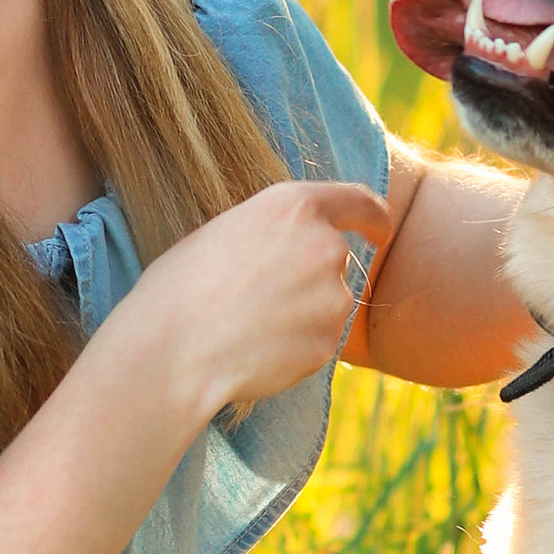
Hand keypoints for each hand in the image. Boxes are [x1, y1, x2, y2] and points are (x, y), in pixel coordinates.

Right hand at [111, 175, 394, 426]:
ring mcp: (332, 299)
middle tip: (255, 297)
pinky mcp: (327, 345)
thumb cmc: (179, 287)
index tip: (381, 230)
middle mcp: (325, 246)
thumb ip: (272, 233)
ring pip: (327, 306)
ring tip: (246, 326)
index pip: (358, 202)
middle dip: (309, 278)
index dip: (374, 218)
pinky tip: (253, 351)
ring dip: (300, 315)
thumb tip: (288, 250)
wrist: (172, 350)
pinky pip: (316, 343)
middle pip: (336, 260)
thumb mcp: (224, 232)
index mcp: (294, 206)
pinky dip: (293, 349)